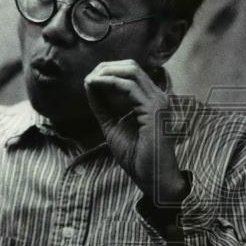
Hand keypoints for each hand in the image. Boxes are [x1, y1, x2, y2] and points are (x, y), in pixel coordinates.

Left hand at [84, 60, 187, 204]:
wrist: (152, 178)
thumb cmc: (137, 158)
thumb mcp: (113, 126)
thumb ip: (103, 107)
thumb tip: (90, 86)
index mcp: (151, 100)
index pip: (130, 74)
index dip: (108, 72)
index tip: (88, 80)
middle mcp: (157, 96)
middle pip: (131, 67)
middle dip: (106, 67)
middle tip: (88, 77)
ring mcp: (158, 101)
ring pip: (131, 71)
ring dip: (106, 72)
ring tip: (89, 80)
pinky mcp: (153, 108)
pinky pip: (128, 86)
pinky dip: (109, 83)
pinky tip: (94, 86)